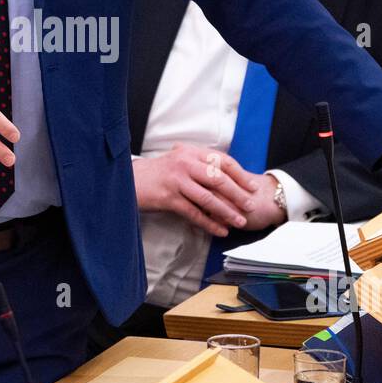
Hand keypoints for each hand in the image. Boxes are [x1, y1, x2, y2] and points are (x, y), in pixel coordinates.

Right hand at [133, 144, 275, 235]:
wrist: (130, 180)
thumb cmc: (158, 173)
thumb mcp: (179, 160)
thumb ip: (199, 164)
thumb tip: (226, 176)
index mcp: (190, 152)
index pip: (222, 161)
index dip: (240, 174)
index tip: (252, 186)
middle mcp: (184, 163)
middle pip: (218, 180)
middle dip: (238, 195)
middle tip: (250, 206)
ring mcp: (176, 181)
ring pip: (208, 198)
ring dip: (226, 212)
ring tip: (239, 222)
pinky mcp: (168, 198)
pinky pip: (194, 213)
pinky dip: (209, 223)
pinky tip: (220, 230)